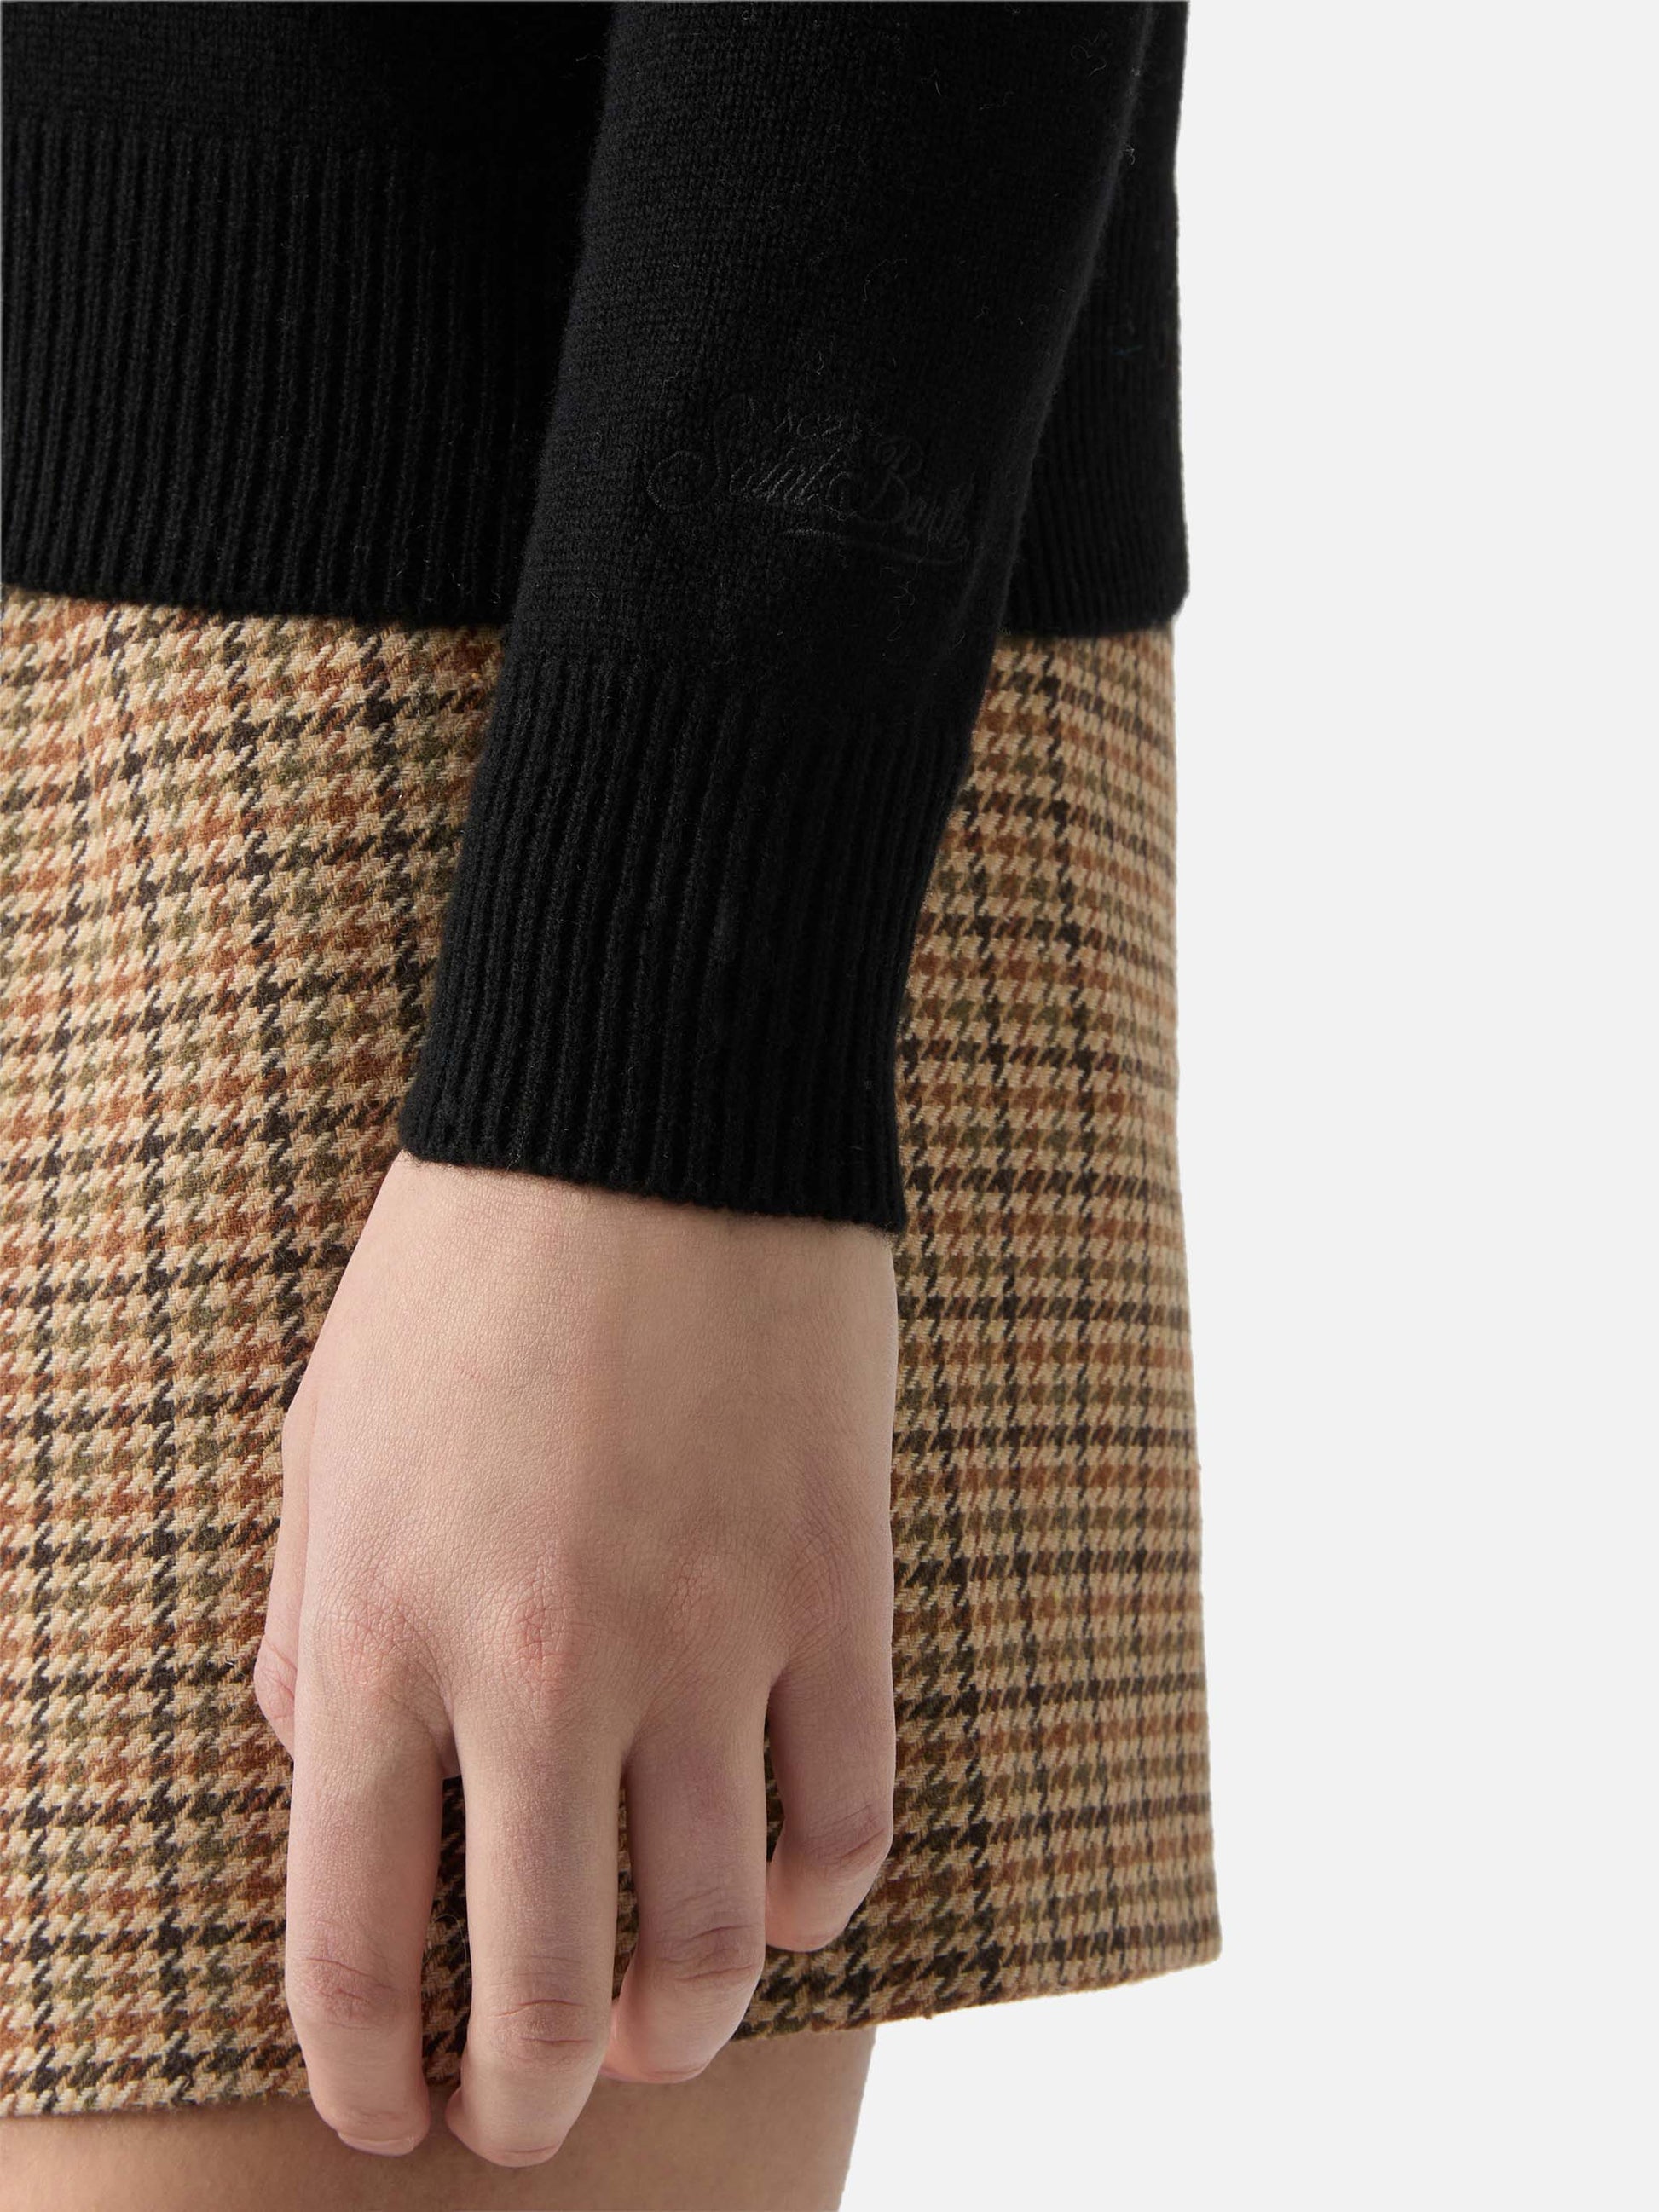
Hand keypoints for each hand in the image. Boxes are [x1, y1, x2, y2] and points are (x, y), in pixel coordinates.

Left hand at [253, 1150, 897, 2167]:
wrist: (649, 1115)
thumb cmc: (463, 1271)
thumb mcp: (317, 1444)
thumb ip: (298, 1628)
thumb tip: (310, 1774)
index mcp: (376, 1630)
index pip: (351, 1937)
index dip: (365, 2071)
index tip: (389, 2120)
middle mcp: (538, 1666)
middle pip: (542, 1985)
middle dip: (526, 2097)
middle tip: (529, 2120)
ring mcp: (707, 1634)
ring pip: (716, 1937)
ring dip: (682, 2028)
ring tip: (660, 2038)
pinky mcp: (837, 1587)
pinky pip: (848, 1815)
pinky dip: (822, 1899)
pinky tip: (790, 1903)